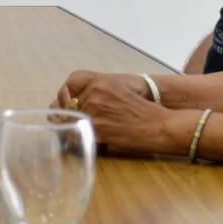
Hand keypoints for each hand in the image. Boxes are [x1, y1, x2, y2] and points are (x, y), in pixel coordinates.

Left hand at [58, 70, 175, 154]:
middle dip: (70, 120)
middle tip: (74, 129)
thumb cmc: (140, 111)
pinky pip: (80, 135)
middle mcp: (94, 92)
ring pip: (72, 122)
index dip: (64, 106)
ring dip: (76, 131)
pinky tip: (93, 141)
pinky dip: (83, 140)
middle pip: (68, 109)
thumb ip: (94, 95)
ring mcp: (95, 109)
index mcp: (98, 82)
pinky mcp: (98, 127)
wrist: (158, 125)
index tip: (65, 115)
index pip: (67, 93)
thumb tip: (70, 106)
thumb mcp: (116, 92)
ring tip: (86, 136)